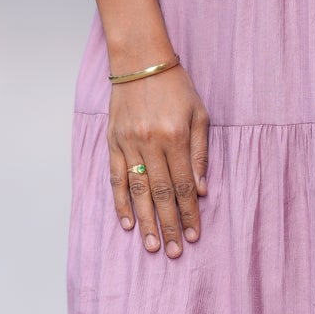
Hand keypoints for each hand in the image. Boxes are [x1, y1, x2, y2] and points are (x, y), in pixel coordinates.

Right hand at [108, 64, 209, 257]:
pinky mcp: (113, 142)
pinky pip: (116, 178)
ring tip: (151, 245)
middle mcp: (151, 143)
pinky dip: (120, 202)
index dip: (189, 212)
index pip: (183, 184)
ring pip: (137, 191)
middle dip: (169, 225)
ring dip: (145, 221)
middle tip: (173, 252)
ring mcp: (128, 144)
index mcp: (175, 137)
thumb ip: (201, 153)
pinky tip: (127, 222)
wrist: (140, 61)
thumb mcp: (200, 114)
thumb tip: (201, 190)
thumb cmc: (176, 87)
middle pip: (161, 193)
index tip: (194, 235)